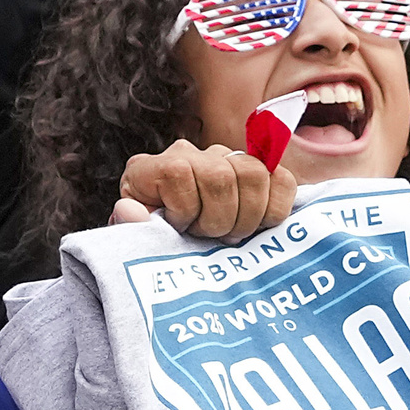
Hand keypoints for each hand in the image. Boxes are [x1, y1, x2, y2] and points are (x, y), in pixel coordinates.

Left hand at [109, 141, 293, 243]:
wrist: (174, 255)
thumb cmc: (155, 248)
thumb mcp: (137, 244)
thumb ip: (132, 228)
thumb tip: (128, 210)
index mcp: (150, 169)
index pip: (179, 171)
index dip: (186, 208)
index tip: (182, 230)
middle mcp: (187, 155)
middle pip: (220, 175)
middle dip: (220, 219)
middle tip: (212, 239)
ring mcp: (223, 160)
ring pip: (254, 173)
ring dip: (248, 214)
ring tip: (232, 234)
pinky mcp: (257, 172)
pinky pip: (281, 178)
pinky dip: (276, 207)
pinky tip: (259, 226)